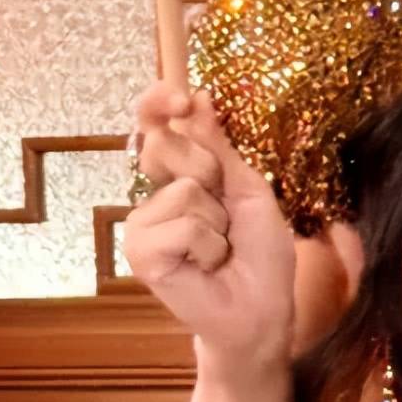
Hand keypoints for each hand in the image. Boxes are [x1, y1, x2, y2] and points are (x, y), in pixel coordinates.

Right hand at [124, 81, 296, 367]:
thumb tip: (199, 96)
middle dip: (210, 171)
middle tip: (227, 211)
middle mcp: (154, 194)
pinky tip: (207, 264)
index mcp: (180, 173)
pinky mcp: (140, 254)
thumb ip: (219, 147)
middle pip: (165, 145)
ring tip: (220, 246)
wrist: (261, 306)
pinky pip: (183, 226)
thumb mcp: (248, 187)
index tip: (181, 98)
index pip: (155, 125)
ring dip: (218, 219)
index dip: (158, 103)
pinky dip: (209, 244)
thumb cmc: (259, 250)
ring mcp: (143, 225)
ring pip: (184, 190)